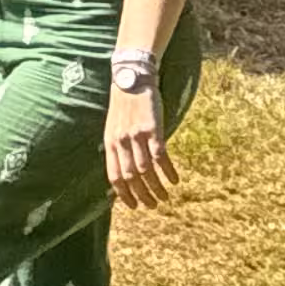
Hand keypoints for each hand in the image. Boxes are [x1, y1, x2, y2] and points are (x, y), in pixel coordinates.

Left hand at [103, 88, 177, 209]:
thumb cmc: (124, 106)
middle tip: (153, 205)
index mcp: (109, 143)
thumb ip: (117, 147)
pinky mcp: (153, 130)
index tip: (134, 206)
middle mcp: (121, 142)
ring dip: (157, 187)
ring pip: (146, 171)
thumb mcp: (113, 127)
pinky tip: (175, 180)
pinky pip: (161, 156)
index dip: (124, 194)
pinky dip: (168, 171)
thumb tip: (124, 170)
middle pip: (131, 177)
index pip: (114, 176)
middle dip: (142, 195)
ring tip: (165, 197)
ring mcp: (136, 136)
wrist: (132, 79)